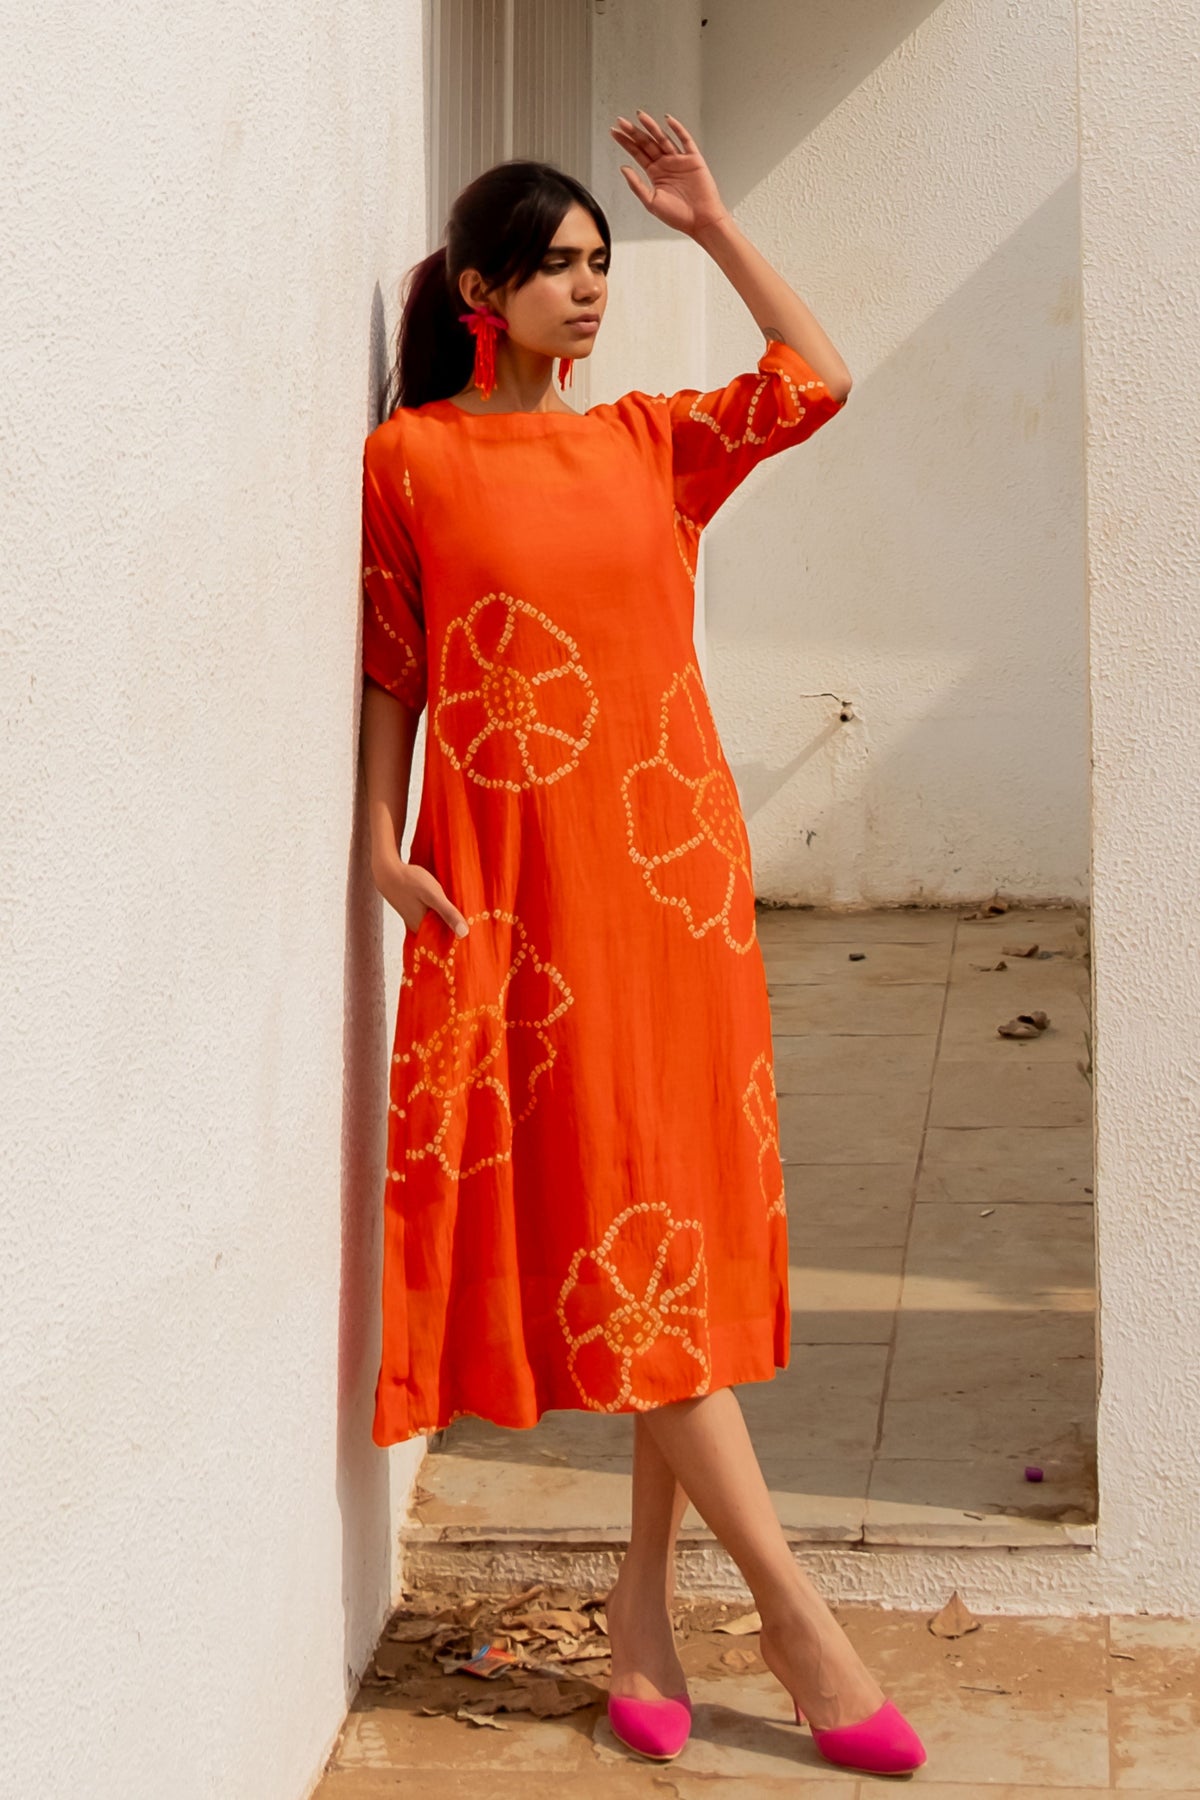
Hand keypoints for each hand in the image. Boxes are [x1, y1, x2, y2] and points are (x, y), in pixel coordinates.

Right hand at [373, 857, 468, 937]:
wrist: (387, 871)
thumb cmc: (410, 881)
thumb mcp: (433, 895)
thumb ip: (448, 913)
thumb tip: (464, 934)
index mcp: (424, 929)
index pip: (446, 943)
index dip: (461, 942)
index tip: (477, 942)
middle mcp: (419, 929)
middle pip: (442, 935)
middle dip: (457, 933)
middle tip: (477, 932)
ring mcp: (416, 921)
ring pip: (437, 926)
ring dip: (449, 923)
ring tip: (468, 921)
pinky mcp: (415, 913)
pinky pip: (432, 918)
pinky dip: (441, 916)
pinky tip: (451, 910)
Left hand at [610, 110, 729, 238]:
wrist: (700, 221)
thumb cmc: (679, 216)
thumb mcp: (651, 202)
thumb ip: (636, 185)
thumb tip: (624, 168)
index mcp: (655, 174)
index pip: (637, 153)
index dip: (625, 142)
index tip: (614, 132)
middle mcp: (666, 165)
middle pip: (647, 143)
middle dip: (634, 132)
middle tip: (621, 121)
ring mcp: (679, 160)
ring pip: (663, 138)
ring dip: (651, 127)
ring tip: (640, 116)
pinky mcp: (693, 159)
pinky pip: (685, 140)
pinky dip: (678, 129)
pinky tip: (667, 121)